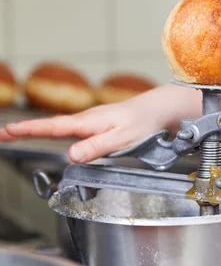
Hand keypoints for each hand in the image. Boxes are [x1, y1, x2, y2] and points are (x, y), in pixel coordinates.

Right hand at [0, 84, 195, 162]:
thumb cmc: (144, 124)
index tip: (7, 133)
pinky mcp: (98, 126)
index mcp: (88, 123)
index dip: (28, 131)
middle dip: (24, 130)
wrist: (160, 110)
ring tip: (15, 135)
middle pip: (49, 126)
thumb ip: (97, 147)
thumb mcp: (121, 139)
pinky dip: (53, 130)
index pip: (51, 128)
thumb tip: (71, 155)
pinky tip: (50, 133)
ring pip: (59, 127)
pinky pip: (71, 129)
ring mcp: (91, 122)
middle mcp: (86, 121)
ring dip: (36, 130)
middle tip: (2, 135)